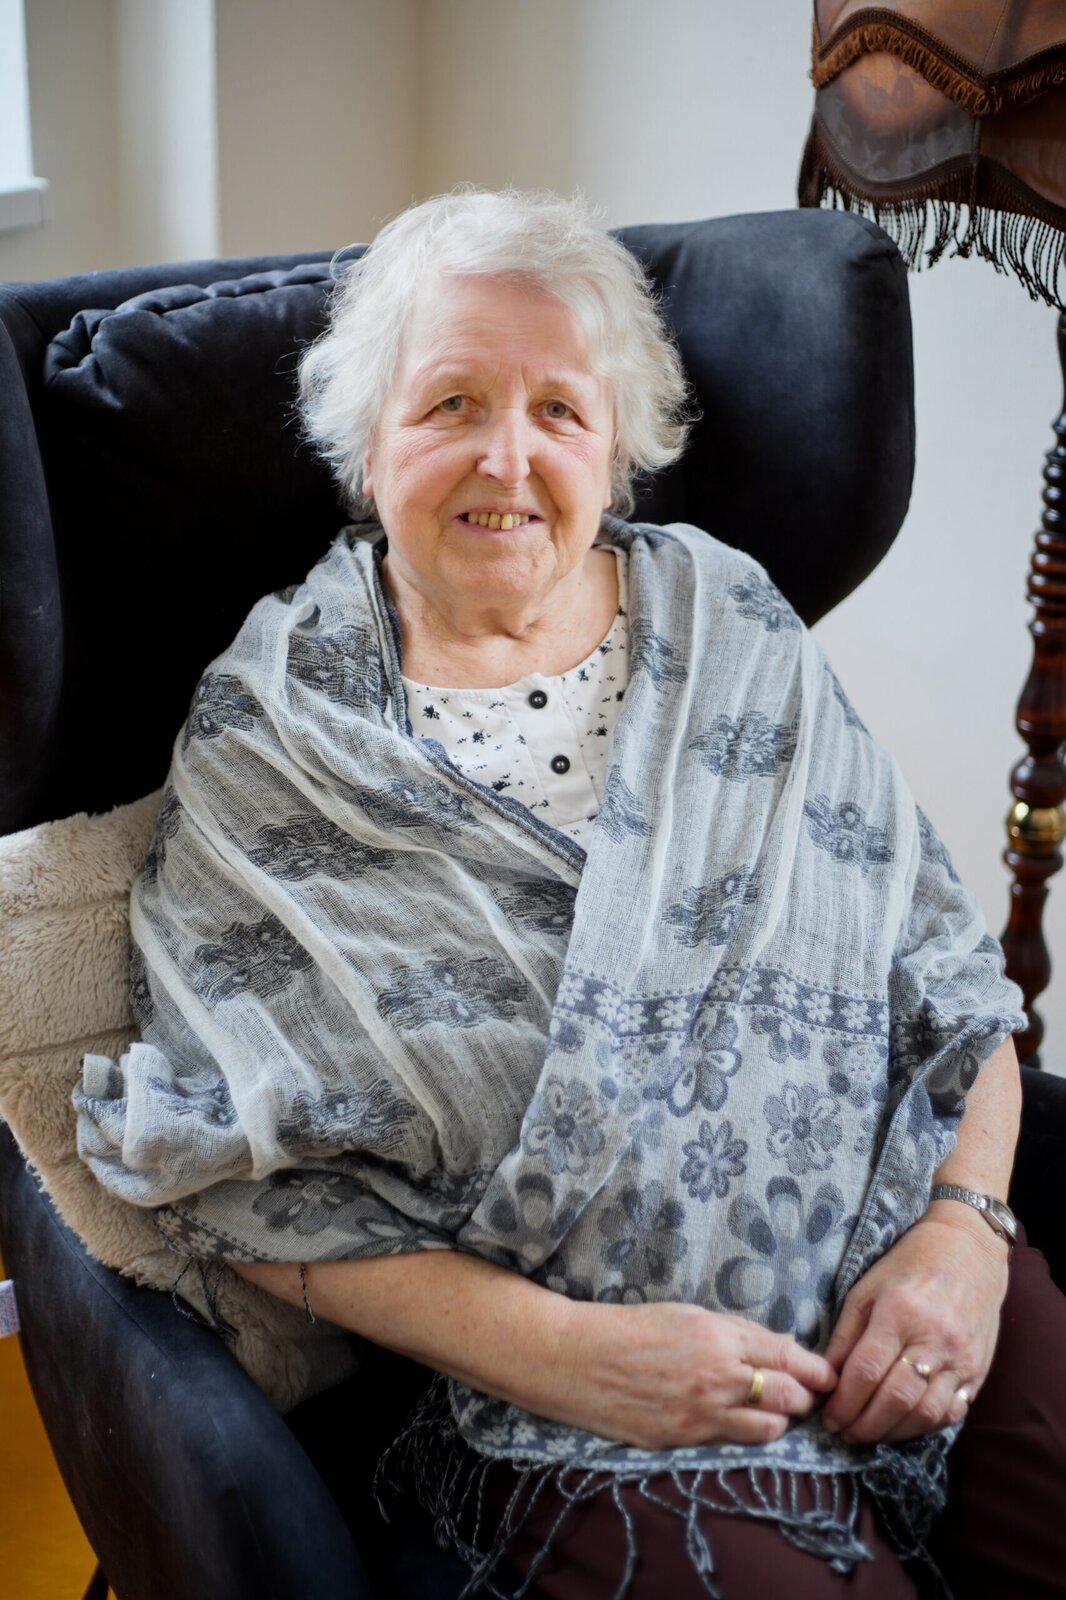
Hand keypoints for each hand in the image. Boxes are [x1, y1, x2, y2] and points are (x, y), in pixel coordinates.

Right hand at [557, 1300, 836, 1450]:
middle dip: (804, 1397)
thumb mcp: (687, 1315)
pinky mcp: (684, 1440)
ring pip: (769, 1429)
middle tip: (805, 1395)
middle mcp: (718, 1377)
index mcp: (719, 1337)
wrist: (578, 1359)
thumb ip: (734, 1333)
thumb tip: (777, 1347)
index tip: (827, 1375)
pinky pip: (734, 1444)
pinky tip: (740, 1424)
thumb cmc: (631, 1327)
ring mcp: (701, 1413)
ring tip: (774, 1413)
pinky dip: (746, 1435)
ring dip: (779, 1421)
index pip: (788, 1355)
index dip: (815, 1368)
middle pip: (788, 1396)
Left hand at [821, 1206, 1009, 1445]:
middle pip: (895, 1400)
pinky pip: (951, 1412)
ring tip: (868, 1434)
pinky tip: (903, 1425)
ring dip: (892, 1433)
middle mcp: (934, 1339)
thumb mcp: (867, 1287)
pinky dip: (924, 1426)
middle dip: (863, 1425)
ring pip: (924, 1414)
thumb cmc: (909, 1263)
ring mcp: (961, 1359)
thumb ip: (846, 1334)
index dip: (844, 1402)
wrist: (969, 1251)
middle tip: (844, 1433)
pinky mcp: (979, 1371)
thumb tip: (825, 1376)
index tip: (827, 1417)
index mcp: (900, 1312)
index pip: (866, 1371)